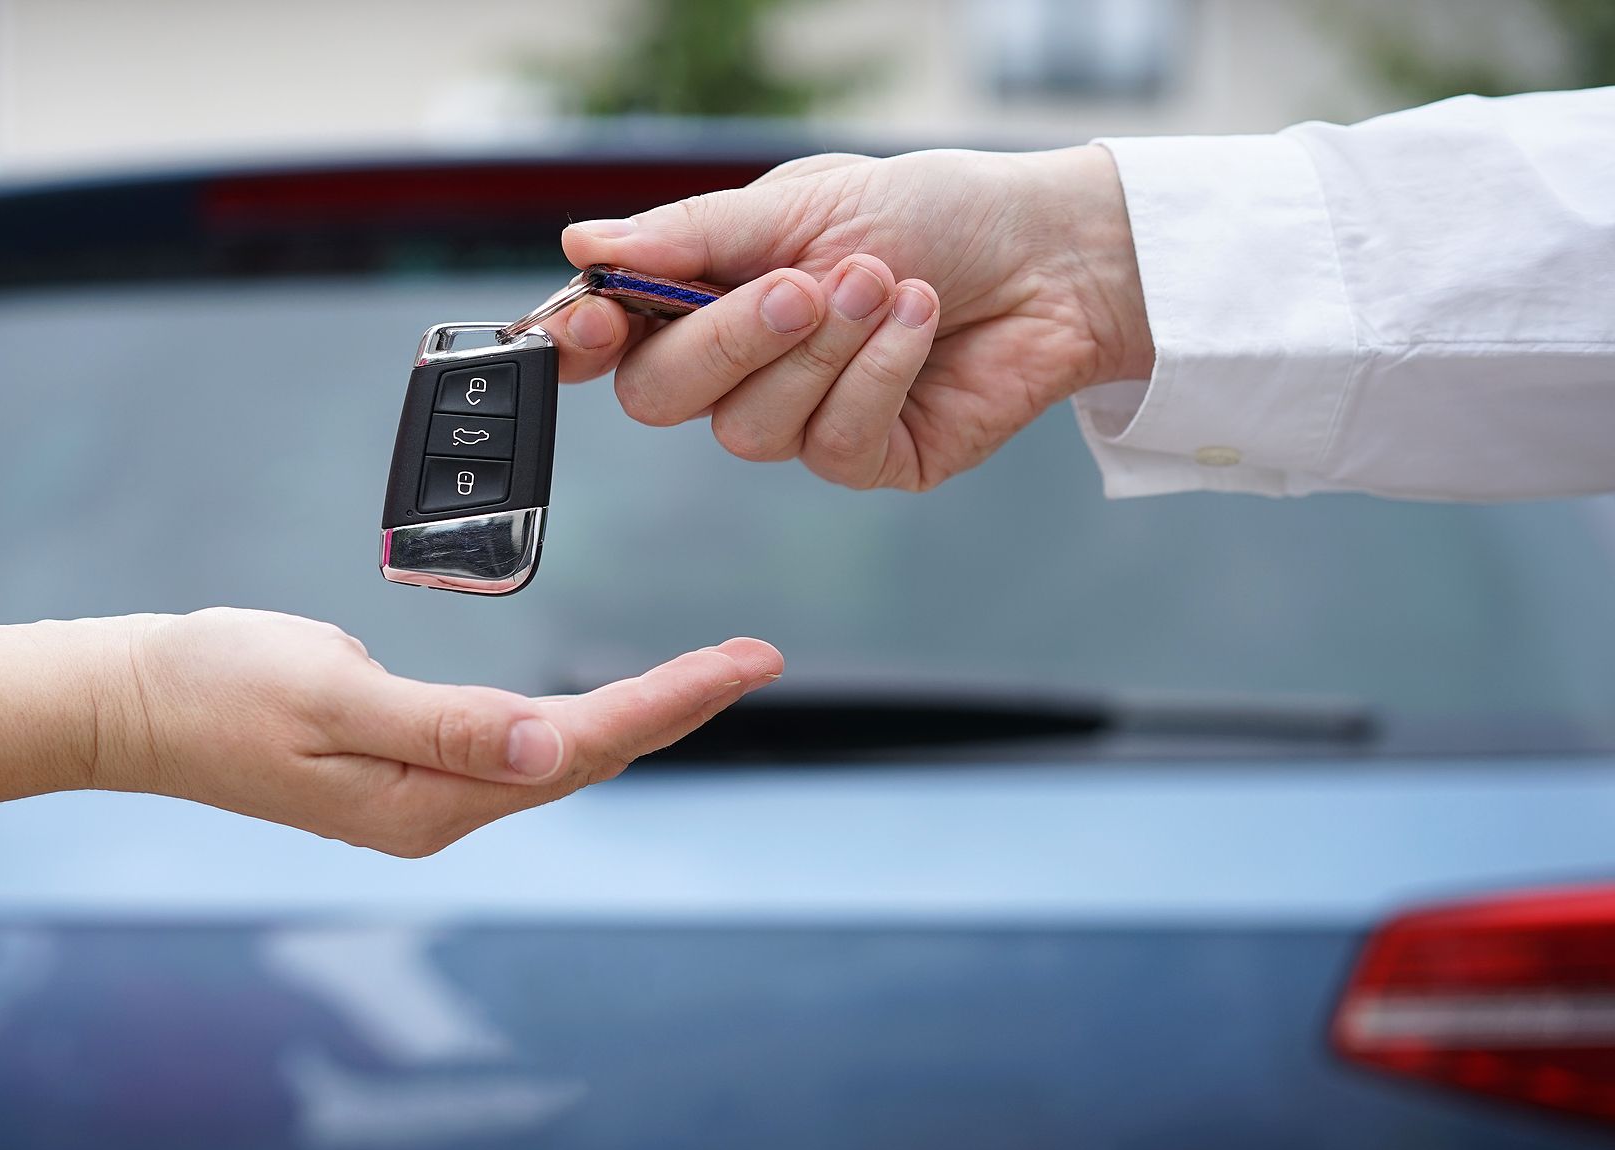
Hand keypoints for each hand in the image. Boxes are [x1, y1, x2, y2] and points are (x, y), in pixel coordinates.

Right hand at [98, 608, 781, 856]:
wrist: (130, 702)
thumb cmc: (216, 687)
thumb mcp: (330, 696)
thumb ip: (443, 726)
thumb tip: (548, 751)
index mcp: (427, 800)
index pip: (579, 748)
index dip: (669, 703)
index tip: (745, 663)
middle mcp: (436, 810)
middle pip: (584, 758)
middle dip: (674, 709)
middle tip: (753, 660)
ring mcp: (420, 795)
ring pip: (555, 758)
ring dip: (633, 719)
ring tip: (707, 677)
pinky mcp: (403, 768)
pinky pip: (512, 749)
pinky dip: (572, 721)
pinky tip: (606, 705)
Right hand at [550, 146, 1152, 489]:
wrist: (1051, 254)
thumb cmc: (934, 214)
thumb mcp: (803, 204)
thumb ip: (692, 237)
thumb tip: (583, 245)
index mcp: (709, 295)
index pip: (612, 342)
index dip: (585, 341)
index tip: (596, 322)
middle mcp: (742, 367)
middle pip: (661, 399)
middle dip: (729, 341)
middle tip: (803, 284)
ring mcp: (801, 423)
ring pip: (749, 431)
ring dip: (824, 350)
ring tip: (890, 284)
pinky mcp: (868, 460)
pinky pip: (832, 445)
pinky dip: (878, 376)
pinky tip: (920, 325)